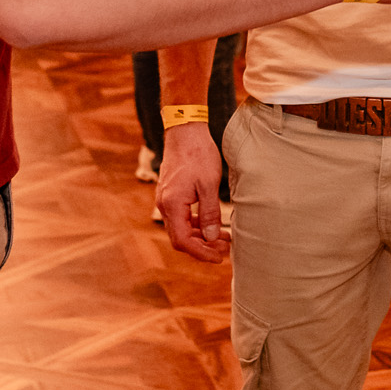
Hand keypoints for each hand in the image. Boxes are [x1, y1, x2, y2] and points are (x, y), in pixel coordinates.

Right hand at [155, 122, 228, 264]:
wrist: (185, 131)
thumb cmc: (198, 154)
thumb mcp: (209, 184)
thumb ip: (209, 213)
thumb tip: (212, 236)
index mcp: (172, 205)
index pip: (183, 241)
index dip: (201, 253)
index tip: (219, 257)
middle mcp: (165, 205)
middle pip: (180, 238)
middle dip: (202, 247)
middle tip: (225, 249)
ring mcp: (166, 200)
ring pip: (181, 229)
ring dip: (200, 236)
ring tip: (224, 238)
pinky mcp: (171, 194)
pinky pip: (181, 217)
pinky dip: (195, 225)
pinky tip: (211, 224)